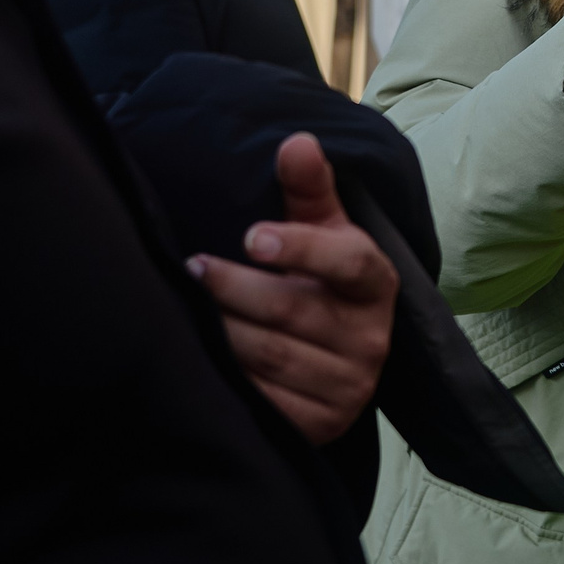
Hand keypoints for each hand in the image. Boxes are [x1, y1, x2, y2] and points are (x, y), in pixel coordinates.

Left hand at [190, 132, 397, 444]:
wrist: (340, 364)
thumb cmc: (322, 283)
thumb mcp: (324, 234)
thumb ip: (309, 189)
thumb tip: (297, 141)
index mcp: (377, 283)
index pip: (347, 263)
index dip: (300, 248)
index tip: (251, 235)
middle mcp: (372, 338)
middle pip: (292, 309)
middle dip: (233, 287)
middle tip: (192, 268)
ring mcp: (349, 385)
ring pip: (270, 355)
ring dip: (220, 329)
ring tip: (186, 305)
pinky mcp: (323, 423)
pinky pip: (265, 400)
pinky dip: (228, 377)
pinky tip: (202, 357)